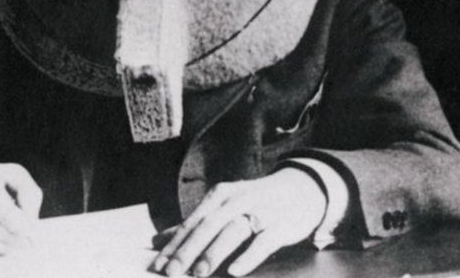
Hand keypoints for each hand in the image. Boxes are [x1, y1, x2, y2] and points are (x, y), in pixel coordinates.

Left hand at [151, 168, 326, 276]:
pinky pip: (262, 243)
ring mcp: (260, 211)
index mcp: (219, 196)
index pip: (192, 222)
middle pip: (208, 226)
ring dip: (214, 253)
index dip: (174, 244)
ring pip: (232, 232)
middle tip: (171, 272)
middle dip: (188, 250)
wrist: (302, 190)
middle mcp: (237, 200)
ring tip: (198, 273)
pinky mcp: (280, 226)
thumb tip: (159, 240)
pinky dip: (248, 257)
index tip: (157, 264)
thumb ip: (194, 225)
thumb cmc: (255, 202)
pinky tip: (234, 272)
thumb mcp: (224, 207)